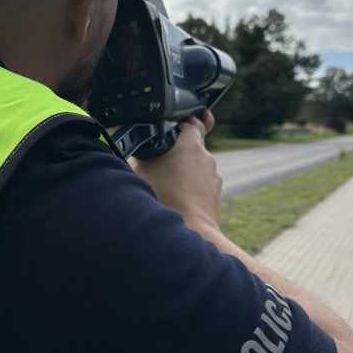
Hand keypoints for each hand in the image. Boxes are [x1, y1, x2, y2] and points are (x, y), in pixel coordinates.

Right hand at [129, 110, 221, 229]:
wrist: (188, 229)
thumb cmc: (163, 199)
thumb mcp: (140, 171)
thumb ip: (140, 155)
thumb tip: (138, 153)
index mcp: (190, 145)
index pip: (192, 123)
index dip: (183, 125)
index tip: (176, 130)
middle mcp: (206, 158)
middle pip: (193, 147)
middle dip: (179, 154)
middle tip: (162, 165)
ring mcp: (213, 177)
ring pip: (197, 168)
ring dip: (185, 173)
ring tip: (167, 188)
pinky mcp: (215, 195)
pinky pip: (201, 186)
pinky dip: (191, 190)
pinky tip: (176, 200)